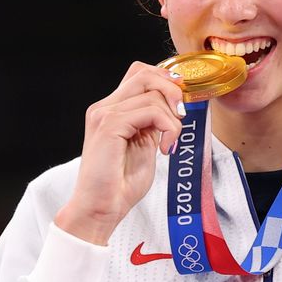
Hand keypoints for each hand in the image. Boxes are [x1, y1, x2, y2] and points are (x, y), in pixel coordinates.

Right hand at [54, 61, 183, 244]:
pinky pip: (152, 111)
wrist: (100, 208)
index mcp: (110, 110)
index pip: (139, 74)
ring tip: (170, 142)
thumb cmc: (120, 184)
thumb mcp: (144, 145)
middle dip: (172, 91)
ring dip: (172, 117)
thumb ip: (153, 123)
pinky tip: (165, 149)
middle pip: (145, 73)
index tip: (180, 103)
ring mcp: (104, 114)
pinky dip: (168, 128)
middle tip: (181, 118)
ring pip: (152, 92)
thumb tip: (174, 109)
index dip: (164, 79)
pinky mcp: (110, 125)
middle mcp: (104, 107)